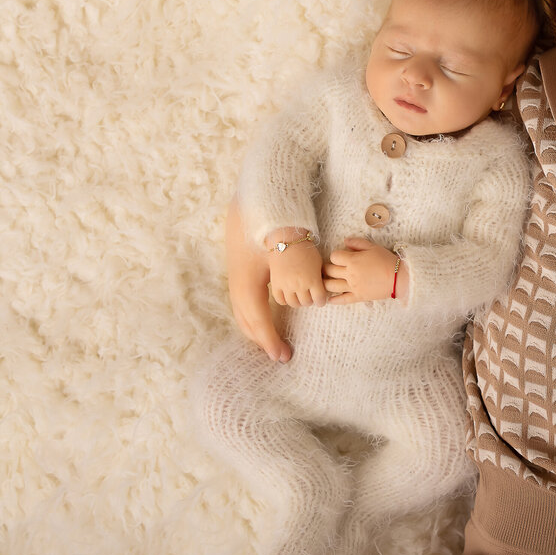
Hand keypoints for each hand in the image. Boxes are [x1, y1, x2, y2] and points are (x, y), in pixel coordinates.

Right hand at [225, 198, 290, 362]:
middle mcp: (239, 283)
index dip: (270, 340)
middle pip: (247, 322)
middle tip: (280, 355)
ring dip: (256, 331)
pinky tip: (263, 321)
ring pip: (242, 313)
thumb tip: (320, 301)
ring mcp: (236, 277)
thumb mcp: (289, 253)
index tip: (282, 356)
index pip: (258, 320)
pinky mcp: (238, 271)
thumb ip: (302, 277)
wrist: (258, 198)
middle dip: (263, 341)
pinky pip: (243, 302)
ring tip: (271, 343)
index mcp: (249, 282)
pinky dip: (252, 317)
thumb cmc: (276, 225)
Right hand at [268, 240, 328, 306]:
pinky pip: (280, 300)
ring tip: (299, 295)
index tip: (320, 298)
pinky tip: (288, 294)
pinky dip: (285, 300)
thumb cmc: (306, 251)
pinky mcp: (276, 284)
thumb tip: (321, 290)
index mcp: (313, 280)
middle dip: (310, 300)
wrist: (288, 241)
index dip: (321, 301)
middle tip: (309, 295)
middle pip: (306, 303)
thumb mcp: (318, 264)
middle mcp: (300, 285)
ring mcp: (287, 286)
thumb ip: (319, 278)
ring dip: (298, 301)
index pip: (320, 300)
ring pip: (294, 304)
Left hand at [323, 237, 398, 303]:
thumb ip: (357, 243)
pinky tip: (328, 300)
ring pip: (331, 286)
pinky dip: (334, 300)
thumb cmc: (386, 260)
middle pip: (329, 271)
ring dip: (324, 283)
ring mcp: (353, 286)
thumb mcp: (373, 247)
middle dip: (325, 268)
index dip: (334, 255)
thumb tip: (345, 241)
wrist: (398, 277)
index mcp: (353, 260)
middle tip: (325, 269)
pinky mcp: (358, 297)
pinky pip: (343, 300)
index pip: (334, 256)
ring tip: (322, 282)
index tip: (338, 257)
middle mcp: (350, 274)